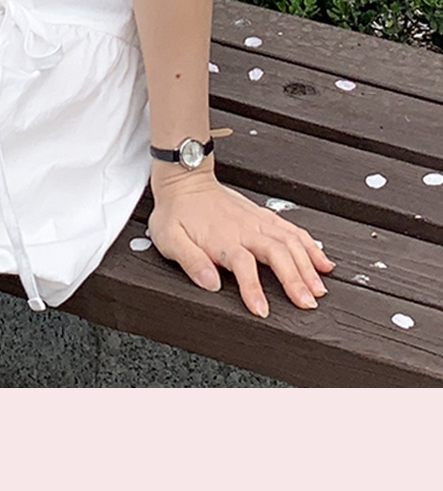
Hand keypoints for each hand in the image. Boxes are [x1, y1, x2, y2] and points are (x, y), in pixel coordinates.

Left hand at [147, 166, 334, 315]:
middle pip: (277, 254)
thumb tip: (210, 283)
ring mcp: (257, 221)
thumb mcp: (169, 238)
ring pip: (291, 242)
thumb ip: (190, 261)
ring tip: (320, 288)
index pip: (243, 266)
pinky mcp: (264, 216)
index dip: (254, 289)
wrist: (184, 180)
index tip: (262, 310)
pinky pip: (293, 230)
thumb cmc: (176, 212)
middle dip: (295, 279)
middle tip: (307, 303)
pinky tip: (323, 262)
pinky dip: (311, 245)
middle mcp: (245, 230)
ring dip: (308, 265)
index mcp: (222, 239)